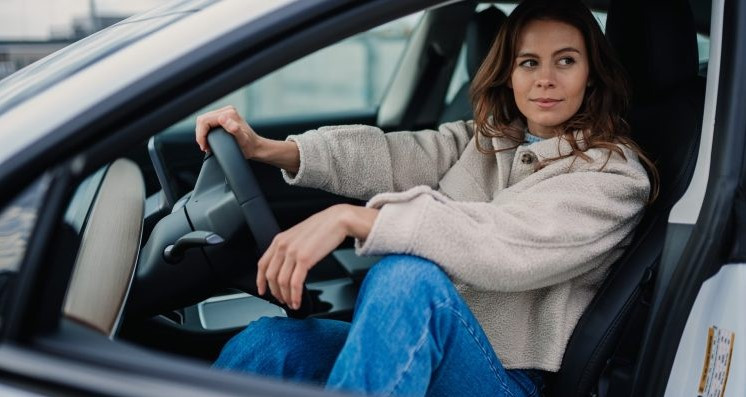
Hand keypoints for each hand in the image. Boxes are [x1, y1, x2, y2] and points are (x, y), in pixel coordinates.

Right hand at [194, 105, 300, 172]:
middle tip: (204, 147)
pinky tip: (209, 140)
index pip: (205, 120)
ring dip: (202, 133)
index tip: (204, 146)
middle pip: (203, 119)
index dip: (201, 134)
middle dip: (200, 134)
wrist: (256, 147)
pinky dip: (206, 131)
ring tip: (206, 145)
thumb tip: (222, 119)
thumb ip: (234, 129)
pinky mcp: (225, 117)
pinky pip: (209, 122)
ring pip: (204, 121)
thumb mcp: (242, 139)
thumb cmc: (249, 146)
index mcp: (229, 113)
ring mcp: (226, 113)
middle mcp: (227, 110)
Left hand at [258, 204, 378, 308]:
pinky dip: (295, 295)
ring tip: (291, 303)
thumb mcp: (298, 235)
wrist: (337, 220)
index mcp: (279, 240)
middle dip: (275, 292)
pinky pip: (295, 283)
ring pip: (282, 282)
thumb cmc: (323, 227)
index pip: (262, 264)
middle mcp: (283, 246)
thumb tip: (287, 266)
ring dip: (286, 296)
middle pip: (271, 276)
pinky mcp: (305, 259)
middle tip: (282, 300)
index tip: (262, 290)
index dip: (260, 280)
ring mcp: (293, 253)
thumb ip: (289, 248)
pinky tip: (298, 301)